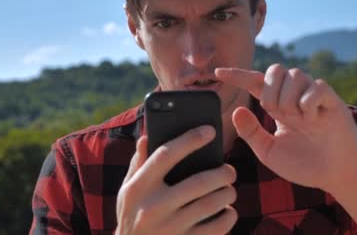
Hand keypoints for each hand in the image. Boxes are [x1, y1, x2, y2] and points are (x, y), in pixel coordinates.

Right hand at [115, 126, 237, 234]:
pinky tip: (227, 211)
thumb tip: (146, 138)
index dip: (190, 140)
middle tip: (229, 171)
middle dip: (222, 173)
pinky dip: (228, 216)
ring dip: (227, 193)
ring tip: (229, 190)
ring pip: (212, 204)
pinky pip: (218, 227)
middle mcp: (153, 207)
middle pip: (199, 182)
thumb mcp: (127, 192)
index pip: (166, 155)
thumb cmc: (132, 218)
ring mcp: (170, 228)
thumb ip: (138, 165)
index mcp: (139, 188)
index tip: (210, 131)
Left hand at [215, 64, 356, 194]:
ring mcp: (313, 97)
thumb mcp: (270, 152)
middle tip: (276, 112)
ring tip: (297, 118)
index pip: (255, 84)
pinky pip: (317, 86)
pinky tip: (314, 118)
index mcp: (278, 107)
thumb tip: (236, 110)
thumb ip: (251, 133)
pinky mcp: (332, 101)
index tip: (217, 72)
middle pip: (275, 70)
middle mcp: (294, 97)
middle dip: (269, 88)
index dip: (238, 75)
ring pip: (295, 74)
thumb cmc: (304, 165)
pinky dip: (309, 102)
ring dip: (289, 97)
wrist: (336, 176)